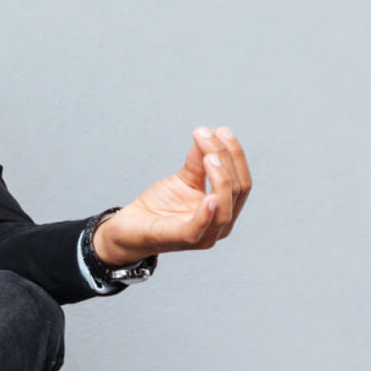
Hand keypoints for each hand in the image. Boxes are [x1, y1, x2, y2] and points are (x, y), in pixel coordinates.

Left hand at [95, 125, 252, 263]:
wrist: (128, 228)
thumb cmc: (159, 207)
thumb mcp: (182, 178)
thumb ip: (198, 160)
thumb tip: (209, 133)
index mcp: (224, 209)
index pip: (242, 181)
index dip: (235, 154)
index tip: (221, 130)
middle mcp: (220, 226)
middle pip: (237, 191)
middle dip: (227, 159)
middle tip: (210, 136)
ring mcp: (203, 236)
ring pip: (225, 209)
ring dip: (220, 179)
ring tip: (208, 156)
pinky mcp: (181, 240)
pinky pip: (199, 229)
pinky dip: (206, 214)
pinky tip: (209, 196)